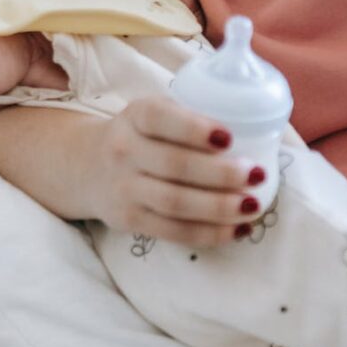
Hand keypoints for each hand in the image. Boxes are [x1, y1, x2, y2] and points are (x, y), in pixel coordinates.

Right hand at [0, 95, 264, 246]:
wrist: (88, 166)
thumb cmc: (142, 135)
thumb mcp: (154, 113)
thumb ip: (190, 116)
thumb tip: (257, 127)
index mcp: (136, 115)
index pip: (160, 117)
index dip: (194, 128)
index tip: (229, 137)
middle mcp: (124, 150)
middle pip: (175, 166)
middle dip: (221, 174)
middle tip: (257, 174)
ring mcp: (123, 188)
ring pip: (175, 203)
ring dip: (219, 207)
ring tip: (253, 205)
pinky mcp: (129, 220)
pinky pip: (173, 231)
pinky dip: (209, 233)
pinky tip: (237, 229)